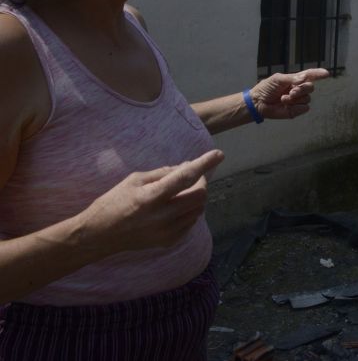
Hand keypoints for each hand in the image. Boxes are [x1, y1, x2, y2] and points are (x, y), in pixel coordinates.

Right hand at [78, 150, 223, 255]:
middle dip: (201, 182)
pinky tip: (176, 208)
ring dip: (196, 197)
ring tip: (180, 192)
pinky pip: (191, 223)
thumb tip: (187, 166)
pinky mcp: (168, 242)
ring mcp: (167, 232)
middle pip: (200, 196)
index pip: (185, 177)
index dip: (204, 164)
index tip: (218, 154)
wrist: (99, 235)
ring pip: (198, 210)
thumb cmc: (113, 202)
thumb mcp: (134, 180)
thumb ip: (163, 173)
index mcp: (151, 197)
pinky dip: (189, 212)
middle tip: (192, 177)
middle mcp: (162, 216)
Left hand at [250, 68, 328, 119]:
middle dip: (302, 89)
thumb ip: (292, 78)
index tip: (326, 73)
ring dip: (295, 99)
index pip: (310, 75)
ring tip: (283, 99)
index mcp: (295, 80)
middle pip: (310, 87)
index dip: (318, 74)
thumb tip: (304, 78)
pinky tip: (286, 106)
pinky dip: (295, 107)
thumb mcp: (278, 79)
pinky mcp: (296, 110)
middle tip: (291, 92)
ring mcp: (298, 100)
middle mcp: (299, 89)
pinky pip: (304, 108)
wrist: (258, 102)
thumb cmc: (266, 88)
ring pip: (307, 98)